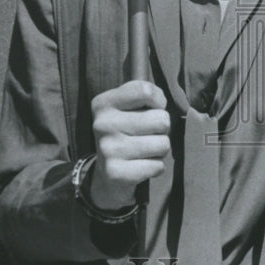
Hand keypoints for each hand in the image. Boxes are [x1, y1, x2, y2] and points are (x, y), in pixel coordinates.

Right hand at [89, 81, 170, 209]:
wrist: (108, 170)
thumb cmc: (127, 130)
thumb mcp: (129, 105)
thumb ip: (147, 94)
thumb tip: (161, 102)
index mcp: (103, 103)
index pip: (145, 91)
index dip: (158, 101)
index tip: (151, 109)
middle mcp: (102, 124)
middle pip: (161, 120)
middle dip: (162, 129)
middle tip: (148, 134)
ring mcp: (107, 150)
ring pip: (163, 144)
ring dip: (160, 149)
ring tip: (145, 149)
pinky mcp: (115, 173)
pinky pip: (158, 166)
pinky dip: (156, 167)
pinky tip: (142, 164)